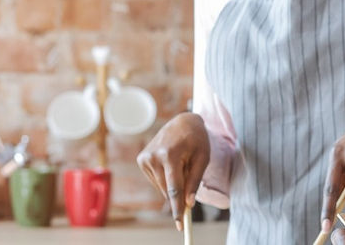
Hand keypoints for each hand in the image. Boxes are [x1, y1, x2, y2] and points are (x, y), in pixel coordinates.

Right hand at [135, 112, 209, 230]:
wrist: (182, 121)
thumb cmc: (196, 140)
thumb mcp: (202, 158)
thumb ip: (195, 181)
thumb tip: (189, 203)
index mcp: (170, 154)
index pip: (173, 187)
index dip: (177, 207)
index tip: (180, 223)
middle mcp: (154, 156)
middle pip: (167, 189)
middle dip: (178, 197)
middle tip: (188, 206)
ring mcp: (145, 157)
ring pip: (161, 186)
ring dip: (172, 185)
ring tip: (182, 166)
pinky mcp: (141, 159)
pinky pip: (156, 180)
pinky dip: (165, 179)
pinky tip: (172, 165)